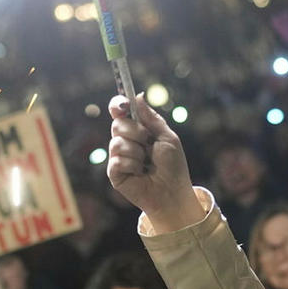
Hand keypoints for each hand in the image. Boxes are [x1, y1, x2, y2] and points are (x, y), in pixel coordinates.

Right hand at [107, 95, 201, 230]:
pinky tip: (140, 173)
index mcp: (136, 129)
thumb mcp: (167, 137)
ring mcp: (118, 156)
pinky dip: (133, 165)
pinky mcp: (114, 173)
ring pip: (117, 143)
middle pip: (117, 124)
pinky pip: (117, 161)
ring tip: (147, 163)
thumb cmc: (173, 166)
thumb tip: (138, 96)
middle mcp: (124, 140)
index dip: (117, 104)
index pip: (119, 111)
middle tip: (149, 143)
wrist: (173, 192)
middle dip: (136, 131)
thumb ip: (152, 118)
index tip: (122, 104)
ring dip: (137, 152)